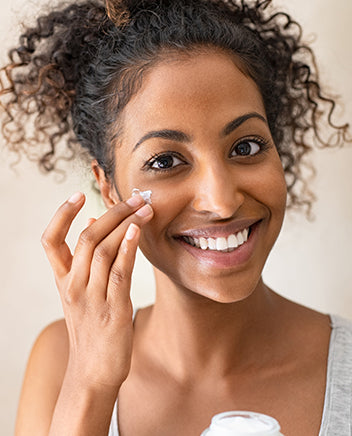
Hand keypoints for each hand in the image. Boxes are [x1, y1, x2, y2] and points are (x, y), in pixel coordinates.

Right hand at [41, 192, 152, 391]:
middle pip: (87, 238)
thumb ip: (84, 261)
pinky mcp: (114, 310)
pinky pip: (119, 273)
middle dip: (113, 213)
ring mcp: (92, 298)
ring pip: (104, 250)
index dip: (61, 215)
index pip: (50, 241)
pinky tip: (137, 231)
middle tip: (135, 198)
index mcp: (63, 281)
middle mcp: (74, 286)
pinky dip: (127, 249)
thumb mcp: (80, 294)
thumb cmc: (90, 329)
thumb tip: (92, 224)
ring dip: (126, 224)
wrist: (92, 372)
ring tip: (145, 208)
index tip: (77, 195)